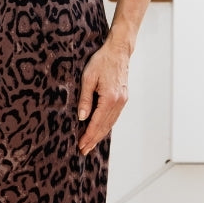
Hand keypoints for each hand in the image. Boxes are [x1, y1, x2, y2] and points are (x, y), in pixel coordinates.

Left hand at [77, 40, 129, 154]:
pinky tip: (100, 130)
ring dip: (100, 135)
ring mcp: (122, 100)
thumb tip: (81, 117)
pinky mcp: (123, 98)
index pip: (97, 122)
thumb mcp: (88, 78)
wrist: (118, 51)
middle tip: (83, 151)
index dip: (88, 135)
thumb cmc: (102, 61)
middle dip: (93, 139)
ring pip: (110, 123)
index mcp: (110, 98)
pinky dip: (106, 126)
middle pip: (105, 126)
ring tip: (90, 144)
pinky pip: (114, 116)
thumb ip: (85, 99)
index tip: (81, 145)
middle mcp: (118, 102)